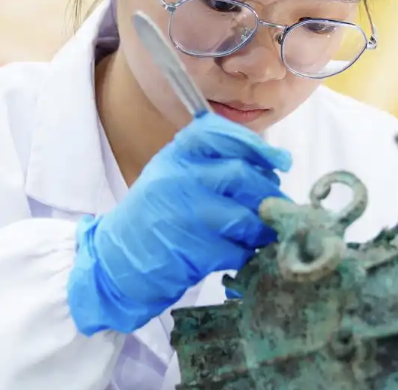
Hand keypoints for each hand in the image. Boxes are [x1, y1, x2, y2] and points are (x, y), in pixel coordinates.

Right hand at [67, 112, 291, 334]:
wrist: (117, 262)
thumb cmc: (155, 216)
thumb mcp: (173, 175)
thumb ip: (211, 164)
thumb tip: (268, 166)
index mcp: (175, 155)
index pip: (220, 134)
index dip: (256, 146)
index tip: (280, 162)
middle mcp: (177, 178)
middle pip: (240, 174)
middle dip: (268, 192)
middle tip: (277, 205)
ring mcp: (183, 215)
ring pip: (244, 215)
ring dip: (262, 227)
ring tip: (263, 232)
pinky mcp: (190, 251)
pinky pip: (236, 249)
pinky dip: (246, 252)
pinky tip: (240, 253)